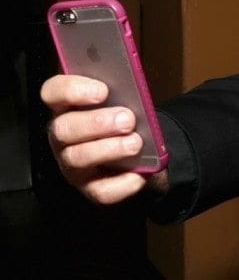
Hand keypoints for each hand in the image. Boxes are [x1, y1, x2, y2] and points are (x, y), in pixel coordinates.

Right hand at [41, 74, 159, 203]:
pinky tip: (140, 174)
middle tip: (127, 119)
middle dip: (96, 123)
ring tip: (135, 143)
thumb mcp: (124, 100)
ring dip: (109, 149)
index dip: (72, 90)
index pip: (53, 93)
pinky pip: (101, 191)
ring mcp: (73, 165)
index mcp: (68, 107)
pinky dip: (123, 183)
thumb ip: (122, 92)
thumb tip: (133, 89)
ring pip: (78, 158)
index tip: (102, 90)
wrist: (145, 152)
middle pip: (64, 128)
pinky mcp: (90, 188)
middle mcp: (64, 137)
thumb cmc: (126, 119)